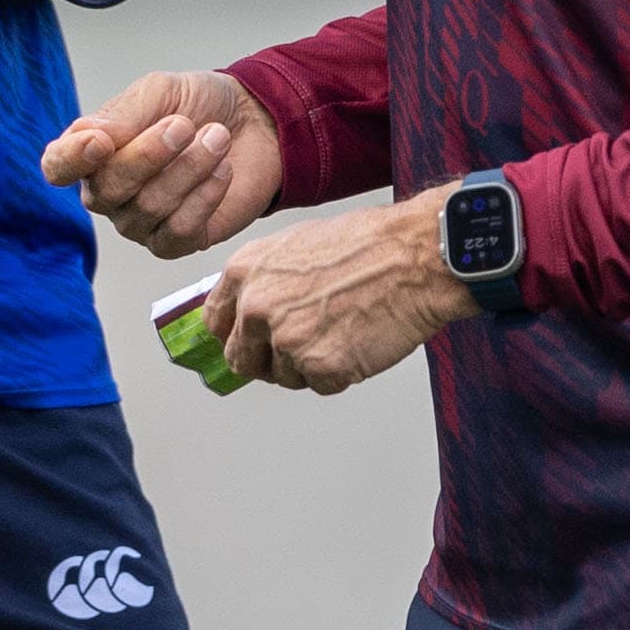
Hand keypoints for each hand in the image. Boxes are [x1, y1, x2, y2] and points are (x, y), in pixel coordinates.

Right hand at [41, 68, 283, 257]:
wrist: (256, 121)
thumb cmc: (199, 104)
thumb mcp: (160, 90)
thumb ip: (123, 114)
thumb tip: (90, 138)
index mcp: (92, 150)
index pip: (58, 166)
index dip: (71, 159)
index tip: (100, 141)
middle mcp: (109, 191)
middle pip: (107, 189)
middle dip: (149, 155)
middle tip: (184, 124)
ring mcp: (140, 221)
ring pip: (147, 209)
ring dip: (188, 168)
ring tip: (216, 137)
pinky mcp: (176, 241)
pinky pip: (177, 232)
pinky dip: (205, 197)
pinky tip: (222, 171)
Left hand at [206, 187, 474, 394]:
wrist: (414, 256)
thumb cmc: (366, 244)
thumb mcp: (295, 245)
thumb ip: (263, 280)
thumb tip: (247, 311)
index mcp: (245, 272)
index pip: (216, 322)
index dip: (235, 335)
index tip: (247, 342)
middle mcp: (256, 307)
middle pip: (242, 360)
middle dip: (268, 360)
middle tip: (302, 346)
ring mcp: (286, 340)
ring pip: (284, 376)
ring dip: (309, 365)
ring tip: (342, 329)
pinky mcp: (319, 367)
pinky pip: (320, 385)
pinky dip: (340, 373)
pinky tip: (358, 340)